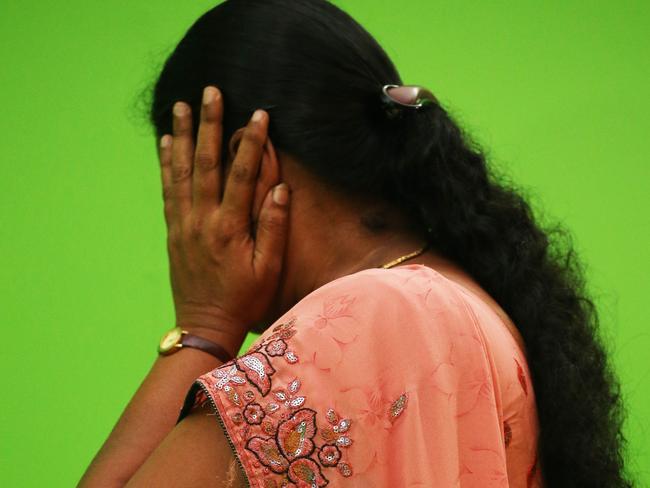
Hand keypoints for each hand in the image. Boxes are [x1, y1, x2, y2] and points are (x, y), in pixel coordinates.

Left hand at [157, 86, 289, 354]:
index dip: (251, 143)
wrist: (205, 324)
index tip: (258, 114)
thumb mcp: (268, 269)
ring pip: (182, 171)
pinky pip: (168, 190)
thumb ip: (274, 228)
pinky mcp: (174, 230)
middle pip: (207, 163)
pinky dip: (166, 164)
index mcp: (230, 228)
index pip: (241, 176)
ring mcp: (184, 224)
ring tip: (181, 105)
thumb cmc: (243, 298)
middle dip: (210, 125)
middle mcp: (203, 220)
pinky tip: (167, 142)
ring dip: (183, 136)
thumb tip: (281, 190)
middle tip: (211, 92)